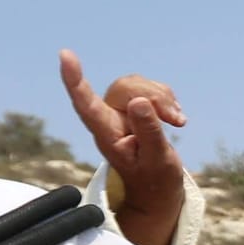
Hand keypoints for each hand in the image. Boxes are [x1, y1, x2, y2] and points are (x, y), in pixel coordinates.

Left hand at [59, 49, 185, 244]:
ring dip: (163, 98)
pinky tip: (174, 117)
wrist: (158, 189)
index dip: (75, 80)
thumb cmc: (154, 180)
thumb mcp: (158, 161)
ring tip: (177, 122)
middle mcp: (109, 118)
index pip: (86, 104)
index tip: (65, 55)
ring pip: (137, 84)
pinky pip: (149, 87)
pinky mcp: (134, 106)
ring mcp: (120, 111)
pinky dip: (166, 98)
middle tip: (176, 120)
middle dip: (155, 97)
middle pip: (124, 88)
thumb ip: (149, 132)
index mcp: (107, 135)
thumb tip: (139, 102)